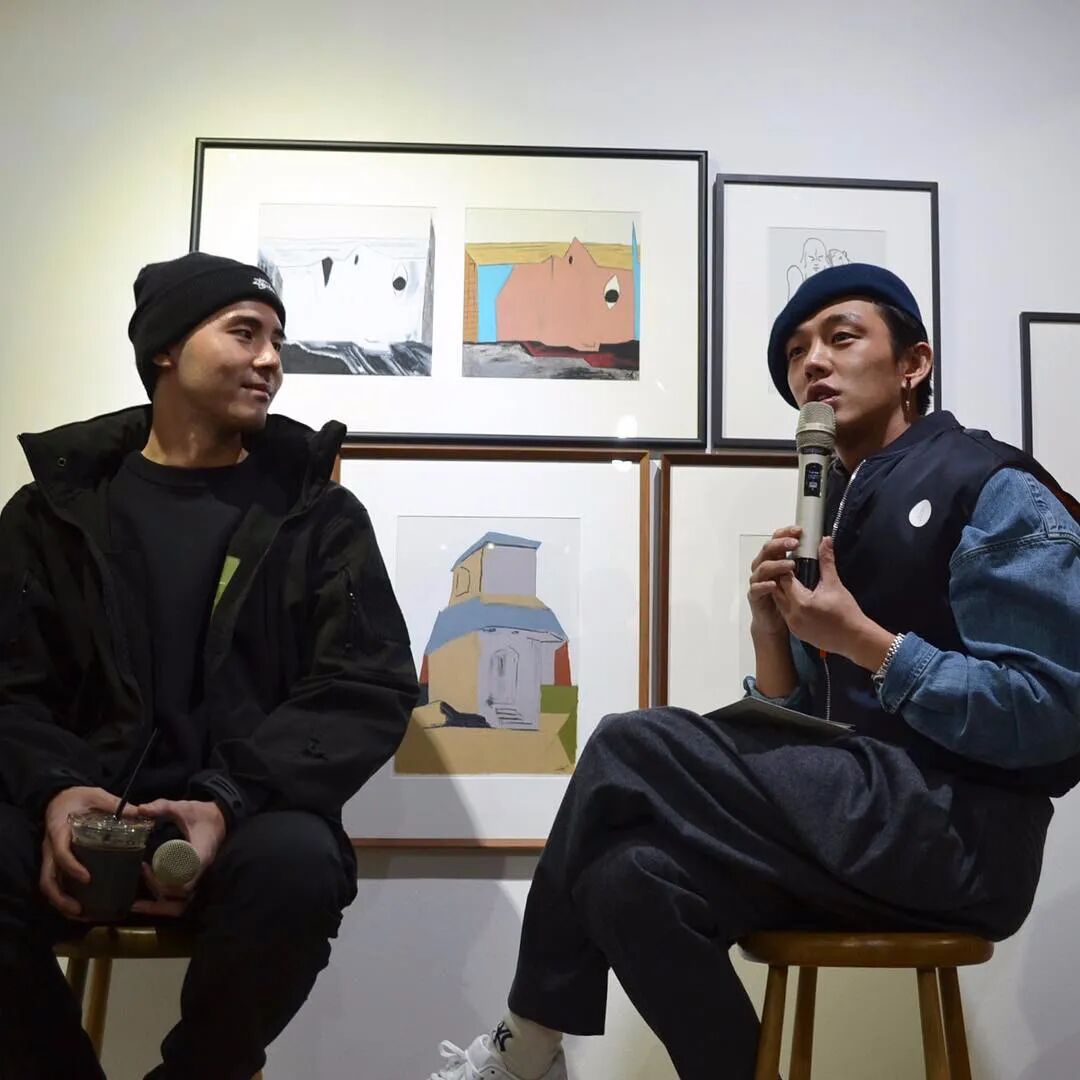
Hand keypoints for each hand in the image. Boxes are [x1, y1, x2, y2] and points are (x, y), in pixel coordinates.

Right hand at [40, 785, 135, 918]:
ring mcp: (51, 857)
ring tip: (81, 914)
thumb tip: (139, 812)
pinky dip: (64, 897)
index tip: (87, 878)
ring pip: (49, 885)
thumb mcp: (95, 795)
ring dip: (61, 903)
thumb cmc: (78, 797)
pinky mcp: (56, 862)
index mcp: (59, 831)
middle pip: (47, 879)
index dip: (72, 867)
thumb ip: (113, 804)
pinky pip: (55, 883)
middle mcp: (50, 848)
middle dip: (61, 898)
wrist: (59, 796)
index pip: (60, 853)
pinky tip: (82, 907)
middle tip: (80, 909)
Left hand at [130, 799, 225, 917]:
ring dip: (161, 905)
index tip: (148, 866)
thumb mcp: (184, 808)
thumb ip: (163, 806)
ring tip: (138, 904)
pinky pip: (182, 900)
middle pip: (182, 894)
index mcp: (202, 854)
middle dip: (159, 892)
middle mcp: (202, 870)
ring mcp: (201, 876)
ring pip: (183, 903)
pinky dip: (166, 904)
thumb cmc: (204, 814)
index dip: (166, 877)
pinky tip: (149, 901)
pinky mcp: (197, 879)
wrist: (223, 818)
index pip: (186, 873)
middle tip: (141, 882)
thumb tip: (140, 809)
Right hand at [748, 526, 800, 637]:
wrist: (773, 623)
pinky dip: (764, 585)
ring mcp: (758, 581)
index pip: (777, 541)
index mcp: (774, 560)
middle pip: (767, 550)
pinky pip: (756, 588)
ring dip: (776, 564)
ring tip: (791, 564)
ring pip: (762, 568)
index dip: (785, 534)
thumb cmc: (786, 598)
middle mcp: (764, 568)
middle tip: (794, 544)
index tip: (799, 530)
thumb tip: (824, 543)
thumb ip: (810, 561)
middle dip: (780, 545)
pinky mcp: (755, 596)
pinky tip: (774, 584)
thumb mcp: (801, 577)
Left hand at [772, 537, 892, 666]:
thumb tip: (825, 541)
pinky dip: (789, 605)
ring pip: (780, 604)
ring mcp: (793, 626)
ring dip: (784, 593)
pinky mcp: (796, 633)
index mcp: (800, 602)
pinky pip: (786, 615)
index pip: (784, 580)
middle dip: (783, 580)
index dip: (787, 569)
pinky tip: (798, 599)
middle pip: (778, 592)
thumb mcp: (835, 584)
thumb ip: (826, 562)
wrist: (855, 639)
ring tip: (794, 584)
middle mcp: (792, 615)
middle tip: (791, 570)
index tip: (792, 562)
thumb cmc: (846, 611)